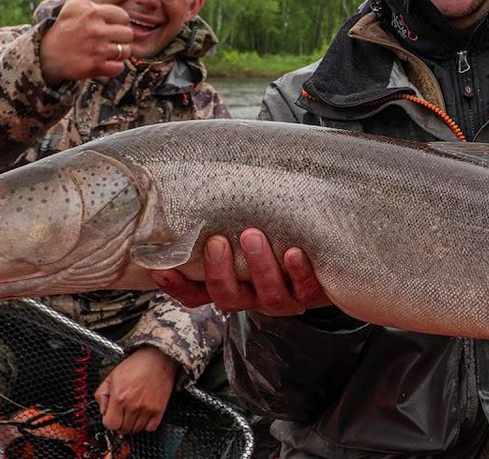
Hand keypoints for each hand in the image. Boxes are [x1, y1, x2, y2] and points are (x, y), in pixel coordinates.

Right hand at [39, 0, 134, 85]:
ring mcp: (96, 49)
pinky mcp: (95, 67)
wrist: (47, 55)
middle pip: (128, 34)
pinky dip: (112, 67)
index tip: (104, 25)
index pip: (124, 17)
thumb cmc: (65, 26)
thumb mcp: (74, 2)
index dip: (117, 22)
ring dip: (117, 53)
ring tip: (103, 50)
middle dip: (119, 38)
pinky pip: (118, 68)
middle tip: (105, 39)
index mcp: (94, 12)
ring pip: (125, 51)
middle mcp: (96, 30)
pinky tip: (100, 61)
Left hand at [94, 346, 176, 433]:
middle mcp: (133, 405)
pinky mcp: (159, 409)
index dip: (108, 421)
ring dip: (132, 424)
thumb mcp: (111, 376)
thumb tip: (103, 410)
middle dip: (120, 423)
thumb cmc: (136, 365)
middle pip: (123, 429)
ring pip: (136, 430)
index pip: (110, 424)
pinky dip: (146, 425)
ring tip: (133, 414)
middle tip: (122, 414)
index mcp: (119, 397)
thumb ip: (102, 395)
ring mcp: (147, 409)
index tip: (111, 416)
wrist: (158, 358)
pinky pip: (151, 428)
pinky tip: (143, 415)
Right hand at [154, 229, 330, 315]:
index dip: (178, 287)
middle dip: (220, 272)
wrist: (326, 257)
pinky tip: (294, 252)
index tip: (162, 269)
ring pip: (268, 295)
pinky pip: (305, 289)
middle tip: (217, 241)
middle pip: (228, 298)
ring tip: (253, 236)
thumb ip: (224, 222)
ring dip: (259, 266)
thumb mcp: (245, 232)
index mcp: (232, 286)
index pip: (196, 294)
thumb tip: (194, 190)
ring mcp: (284, 298)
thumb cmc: (275, 237)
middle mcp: (254, 296)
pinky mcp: (313, 293)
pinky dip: (299, 272)